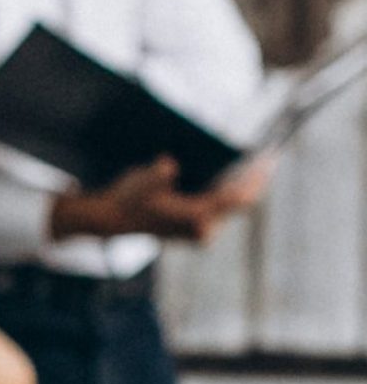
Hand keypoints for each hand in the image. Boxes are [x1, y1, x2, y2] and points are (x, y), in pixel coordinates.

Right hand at [49, 153, 271, 245]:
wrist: (113, 219)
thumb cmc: (128, 199)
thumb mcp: (139, 182)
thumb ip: (156, 177)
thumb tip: (169, 166)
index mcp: (195, 218)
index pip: (235, 198)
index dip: (255, 177)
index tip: (269, 158)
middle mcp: (203, 227)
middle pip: (241, 203)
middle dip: (255, 178)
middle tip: (270, 154)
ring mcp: (202, 229)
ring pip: (235, 205)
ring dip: (246, 183)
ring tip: (259, 159)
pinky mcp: (199, 225)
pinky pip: (225, 206)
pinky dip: (233, 188)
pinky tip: (238, 170)